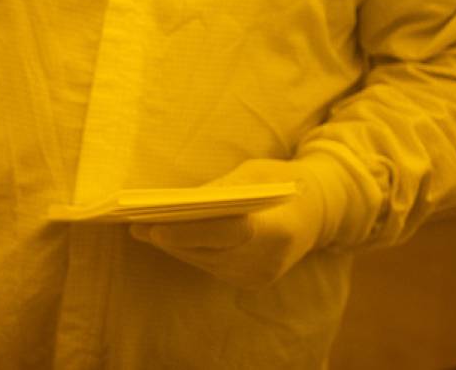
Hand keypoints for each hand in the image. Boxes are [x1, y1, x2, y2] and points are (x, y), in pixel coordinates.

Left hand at [129, 159, 327, 288]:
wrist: (320, 212)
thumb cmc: (282, 182)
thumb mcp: (254, 174)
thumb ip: (222, 190)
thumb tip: (181, 202)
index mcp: (277, 228)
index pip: (227, 234)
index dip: (190, 232)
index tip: (155, 227)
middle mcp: (270, 259)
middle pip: (210, 251)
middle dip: (170, 239)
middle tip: (135, 224)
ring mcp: (261, 276)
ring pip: (207, 262)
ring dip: (175, 246)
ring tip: (143, 230)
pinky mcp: (253, 282)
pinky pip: (213, 267)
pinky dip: (191, 252)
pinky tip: (168, 239)